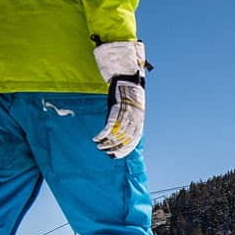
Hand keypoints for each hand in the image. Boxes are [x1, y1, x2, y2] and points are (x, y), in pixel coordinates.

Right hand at [92, 40, 147, 157]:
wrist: (128, 78)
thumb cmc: (129, 92)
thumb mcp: (132, 107)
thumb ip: (129, 118)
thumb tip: (122, 129)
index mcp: (139, 120)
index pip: (134, 139)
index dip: (126, 149)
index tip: (117, 156)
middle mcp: (134, 119)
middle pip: (125, 139)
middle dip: (115, 148)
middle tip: (106, 153)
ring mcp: (126, 115)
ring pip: (116, 135)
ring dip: (107, 143)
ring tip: (99, 147)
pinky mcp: (116, 110)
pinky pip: (108, 126)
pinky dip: (102, 134)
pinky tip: (95, 138)